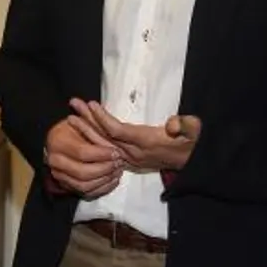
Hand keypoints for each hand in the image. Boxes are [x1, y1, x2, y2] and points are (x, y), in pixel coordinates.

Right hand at [43, 110, 124, 197]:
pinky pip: (85, 193)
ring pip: (84, 186)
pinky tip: (112, 180)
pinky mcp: (67, 185)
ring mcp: (60, 175)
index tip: (116, 151)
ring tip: (117, 171)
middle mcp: (55, 161)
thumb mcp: (82, 119)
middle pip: (83, 173)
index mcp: (58, 143)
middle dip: (103, 169)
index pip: (83, 153)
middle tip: (117, 163)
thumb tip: (88, 103)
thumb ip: (87, 115)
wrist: (57, 143)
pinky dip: (100, 189)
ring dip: (103, 180)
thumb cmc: (73, 129)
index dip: (101, 153)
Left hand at [73, 99, 202, 171]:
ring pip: (103, 144)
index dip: (103, 118)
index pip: (118, 130)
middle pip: (105, 137)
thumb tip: (173, 124)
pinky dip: (94, 140)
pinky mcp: (130, 161)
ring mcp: (130, 158)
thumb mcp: (193, 131)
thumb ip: (185, 126)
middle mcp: (134, 152)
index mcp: (146, 142)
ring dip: (87, 129)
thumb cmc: (191, 142)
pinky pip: (107, 151)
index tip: (91, 104)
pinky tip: (84, 131)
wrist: (193, 162)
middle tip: (72, 105)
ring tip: (72, 115)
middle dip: (87, 121)